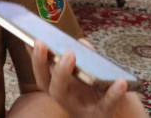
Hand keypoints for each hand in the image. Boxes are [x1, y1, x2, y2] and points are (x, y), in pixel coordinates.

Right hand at [31, 40, 147, 117]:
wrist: (120, 117)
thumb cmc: (101, 95)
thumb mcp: (91, 75)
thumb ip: (86, 58)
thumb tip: (81, 42)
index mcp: (60, 85)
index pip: (42, 70)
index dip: (34, 56)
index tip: (30, 39)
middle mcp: (64, 97)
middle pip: (45, 82)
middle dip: (40, 63)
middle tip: (43, 44)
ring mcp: (79, 108)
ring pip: (61, 95)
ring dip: (62, 73)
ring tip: (70, 55)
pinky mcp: (100, 116)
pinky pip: (105, 105)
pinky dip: (112, 94)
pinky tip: (120, 82)